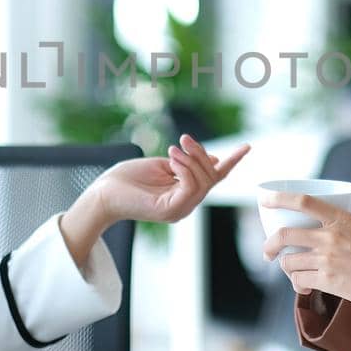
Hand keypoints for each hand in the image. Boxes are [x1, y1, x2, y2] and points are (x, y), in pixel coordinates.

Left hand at [94, 134, 250, 224]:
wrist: (103, 192)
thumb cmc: (127, 179)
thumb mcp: (162, 164)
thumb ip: (186, 163)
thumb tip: (213, 157)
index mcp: (184, 193)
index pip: (214, 177)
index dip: (232, 161)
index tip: (247, 145)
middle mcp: (185, 204)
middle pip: (211, 177)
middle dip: (201, 154)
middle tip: (182, 139)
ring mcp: (179, 210)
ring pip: (203, 182)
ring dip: (192, 160)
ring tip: (173, 148)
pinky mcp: (169, 211)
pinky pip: (190, 188)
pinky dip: (186, 170)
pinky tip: (173, 160)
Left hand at [261, 191, 350, 309]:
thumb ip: (339, 225)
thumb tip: (317, 225)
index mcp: (341, 218)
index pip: (303, 201)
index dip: (279, 199)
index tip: (264, 201)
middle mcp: (331, 236)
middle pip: (284, 235)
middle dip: (269, 245)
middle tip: (268, 252)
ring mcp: (328, 259)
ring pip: (289, 262)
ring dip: (287, 268)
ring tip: (295, 272)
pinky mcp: (328, 280)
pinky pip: (299, 281)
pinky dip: (298, 284)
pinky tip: (305, 285)